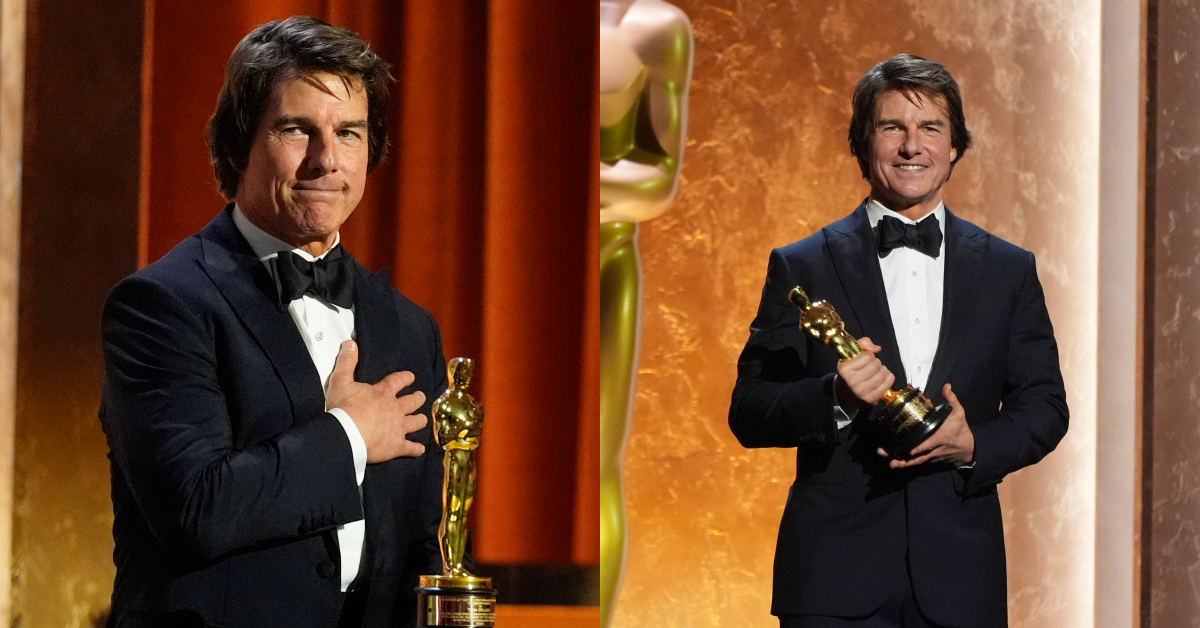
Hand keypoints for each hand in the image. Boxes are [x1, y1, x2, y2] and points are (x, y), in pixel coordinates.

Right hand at [325, 340, 427, 462]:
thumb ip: (347, 362)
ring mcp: (398, 428)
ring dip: (420, 420)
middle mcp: (396, 409)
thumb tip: (350, 344)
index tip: (411, 377)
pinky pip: (411, 448)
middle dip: (417, 398)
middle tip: (420, 396)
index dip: (406, 378)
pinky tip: (419, 449)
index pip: (399, 380)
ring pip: (416, 422)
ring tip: (422, 419)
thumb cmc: (343, 408)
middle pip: (413, 401)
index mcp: (384, 393)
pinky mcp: (397, 446)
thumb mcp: (340, 380)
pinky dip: (416, 449)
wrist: (346, 434)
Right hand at [834, 337, 895, 410]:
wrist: (844, 394)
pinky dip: (888, 378)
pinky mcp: (871, 399)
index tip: (864, 359)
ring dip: (883, 370)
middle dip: (876, 363)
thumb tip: (877, 348)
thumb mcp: (851, 354)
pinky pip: (888, 383)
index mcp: (845, 369)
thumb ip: (863, 344)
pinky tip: (883, 377)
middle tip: (871, 366)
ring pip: (882, 374)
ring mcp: (862, 392)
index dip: (868, 355)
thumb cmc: (850, 371)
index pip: (867, 356)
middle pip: (876, 365)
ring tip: (877, 371)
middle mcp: (852, 381)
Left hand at [879, 383, 973, 468]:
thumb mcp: (959, 413)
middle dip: (903, 457)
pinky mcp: (931, 460)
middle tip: (887, 455)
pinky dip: (908, 463)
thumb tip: (947, 386)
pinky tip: (896, 463)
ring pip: (917, 461)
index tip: (907, 448)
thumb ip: (951, 399)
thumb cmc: (962, 430)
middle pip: (918, 456)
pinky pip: (918, 462)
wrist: (969, 448)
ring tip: (890, 462)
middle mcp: (935, 449)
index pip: (928, 444)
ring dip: (903, 463)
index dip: (918, 448)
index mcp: (940, 437)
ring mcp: (932, 456)